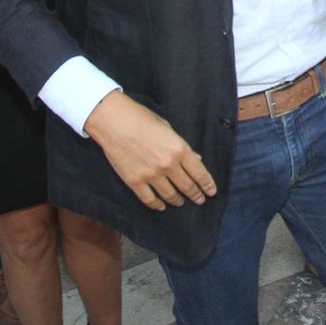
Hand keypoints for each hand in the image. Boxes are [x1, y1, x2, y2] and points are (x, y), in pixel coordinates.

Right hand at [84, 91, 216, 210]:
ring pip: (170, 195)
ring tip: (181, 203)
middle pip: (187, 186)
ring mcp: (151, 175)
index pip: (199, 172)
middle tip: (200, 200)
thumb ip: (182, 146)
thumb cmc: (141, 118)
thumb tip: (196, 159)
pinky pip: (149, 199)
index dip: (207, 184)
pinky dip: (157, 205)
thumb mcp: (167, 127)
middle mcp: (168, 164)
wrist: (113, 121)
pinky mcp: (134, 181)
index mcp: (179, 148)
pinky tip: (162, 206)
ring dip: (178, 201)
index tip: (211, 192)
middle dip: (196, 194)